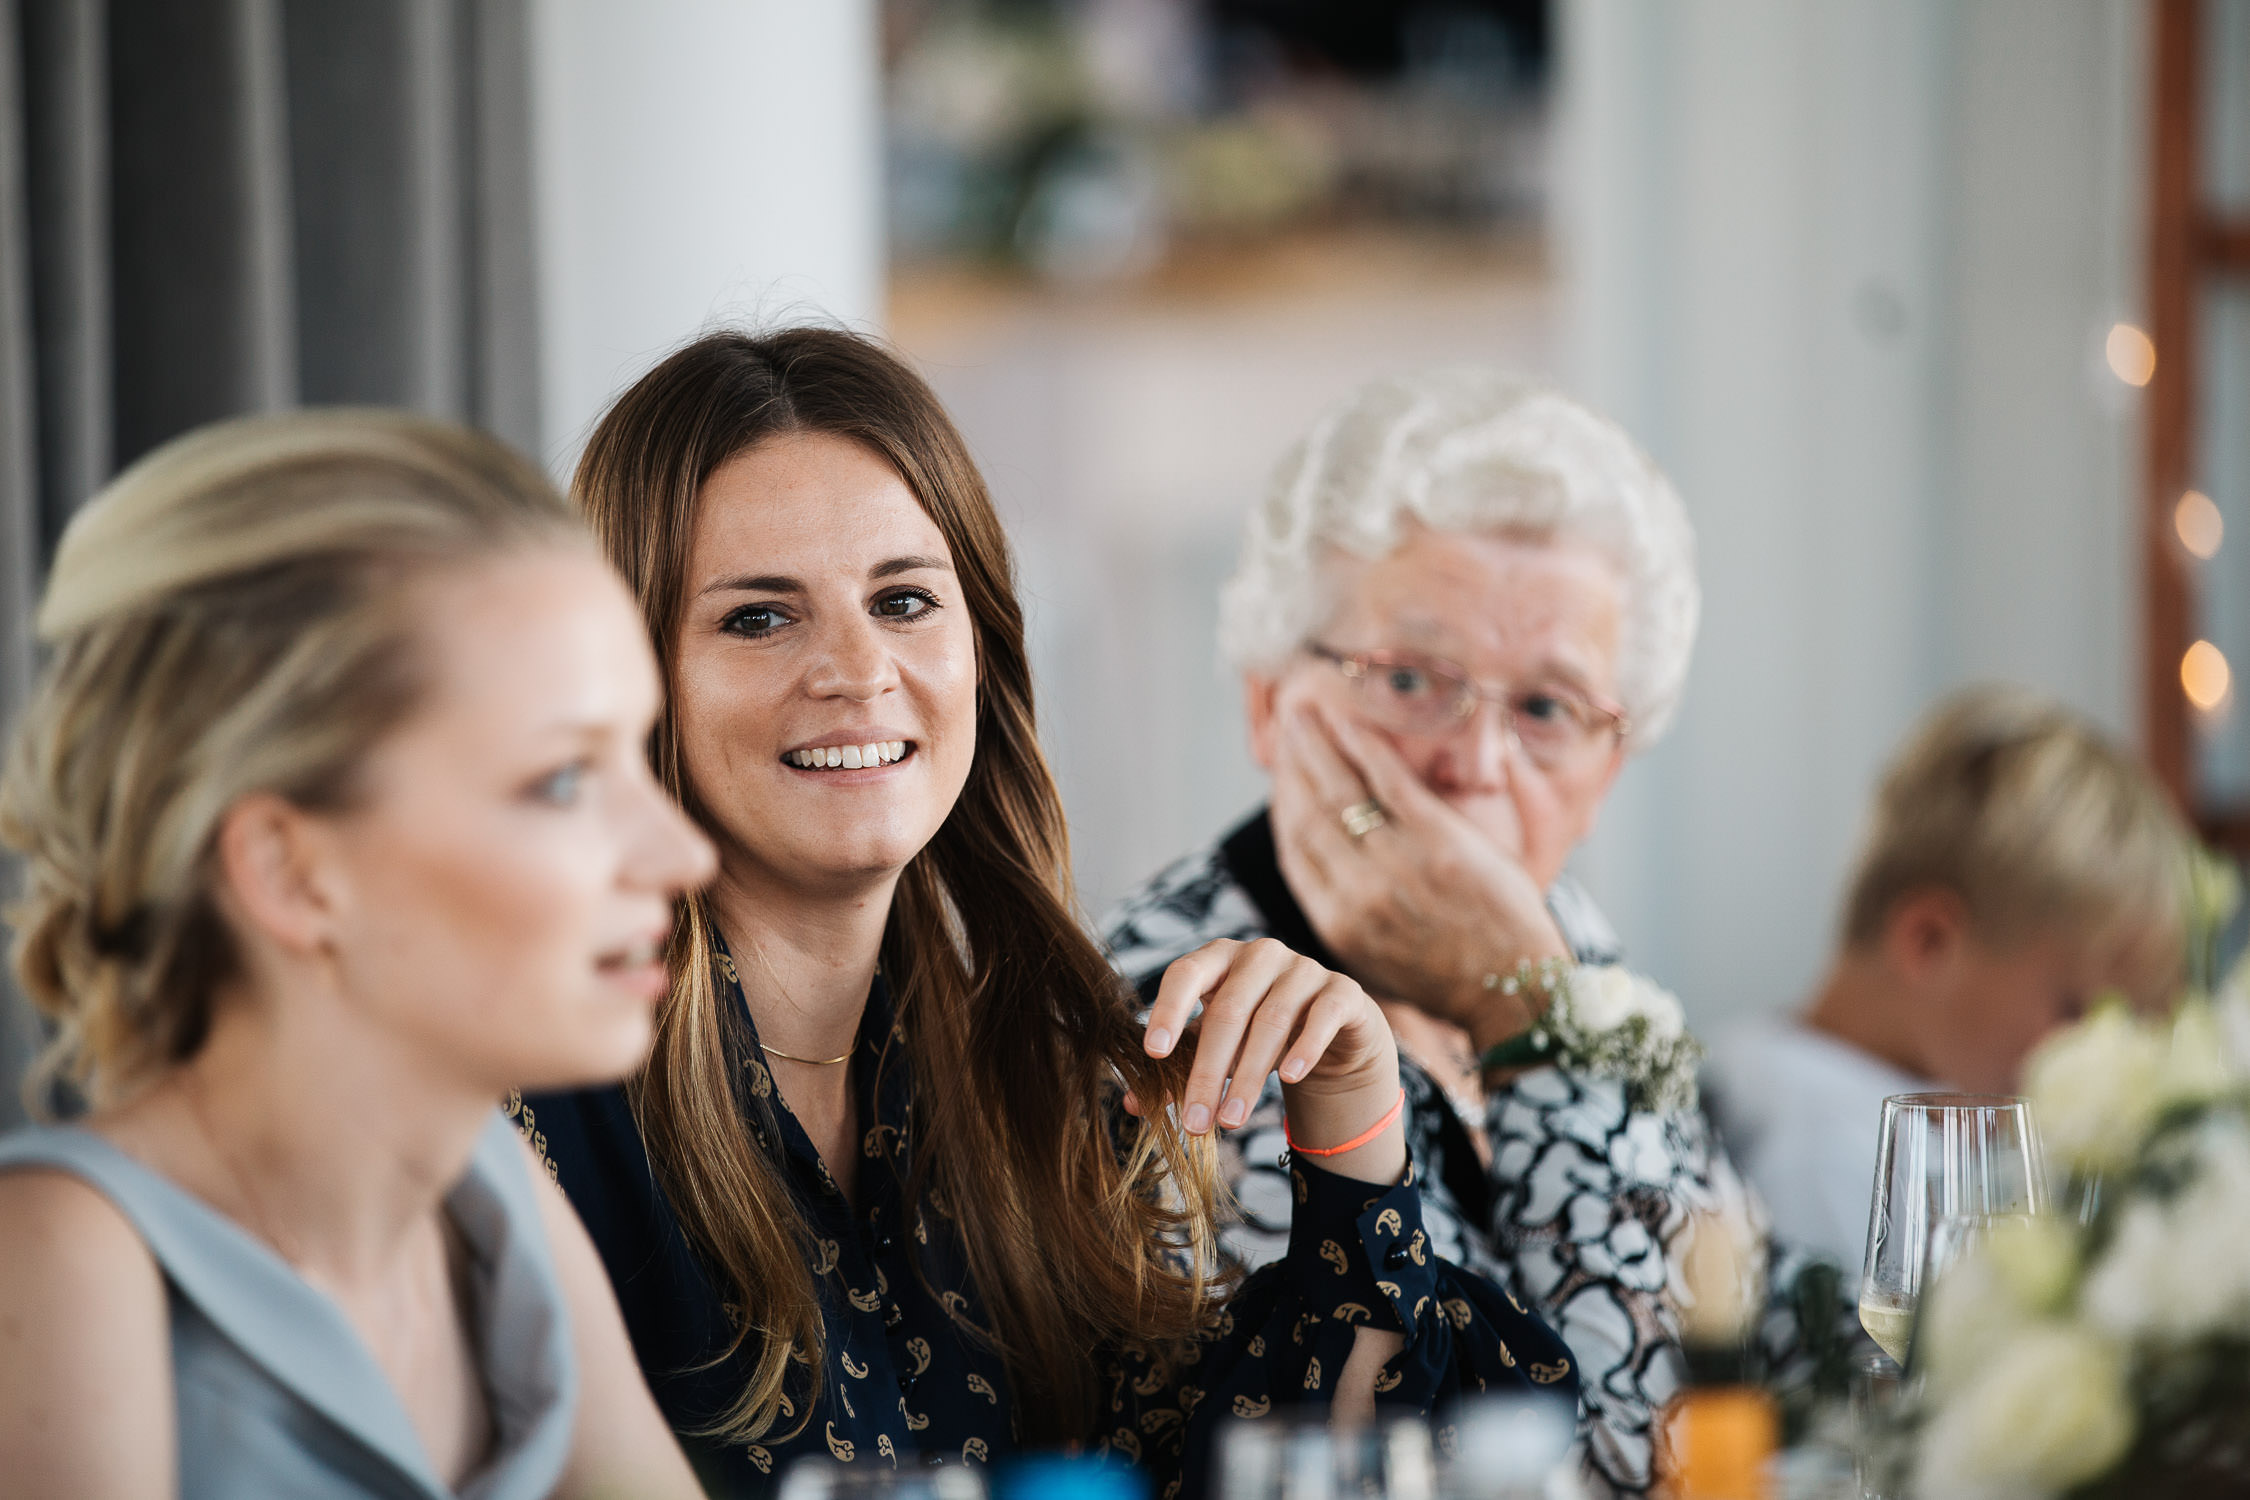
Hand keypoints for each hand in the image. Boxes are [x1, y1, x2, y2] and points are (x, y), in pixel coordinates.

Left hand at [1131, 937, 1405, 1184]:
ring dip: (1248, 1076)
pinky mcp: (1342, 991)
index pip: (1185, 973)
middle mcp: (1259, 954)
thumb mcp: (1216, 1050)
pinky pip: (1322, 1016)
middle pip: (1227, 1010)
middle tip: (1196, 1122)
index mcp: (1218, 958)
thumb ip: (1178, 1070)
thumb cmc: (1258, 1036)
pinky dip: (1304, 1047)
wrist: (1332, 1034)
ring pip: (1271, 1020)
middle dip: (1208, 1072)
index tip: (1154, 1054)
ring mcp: (1303, 968)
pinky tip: (1289, 1077)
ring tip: (1231, 1121)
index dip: (1168, 1010)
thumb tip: (1132, 1105)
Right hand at [1270, 700, 1568, 1057]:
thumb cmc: (1450, 976)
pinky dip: (1360, 744)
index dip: (1283, 804)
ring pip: (1339, 790)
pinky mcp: (1436, 839)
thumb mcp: (1377, 958)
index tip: (1280, 773)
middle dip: (1292, 763)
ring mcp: (1395, 863)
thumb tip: (1325, 870)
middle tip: (1285, 725)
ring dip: (1316, 745)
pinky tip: (1343, 719)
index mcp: (1338, 923)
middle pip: (1309, 812)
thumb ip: (1346, 912)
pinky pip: (1386, 779)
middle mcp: (1356, 892)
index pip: (1295, 849)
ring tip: (1302, 713)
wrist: (1513, 990)